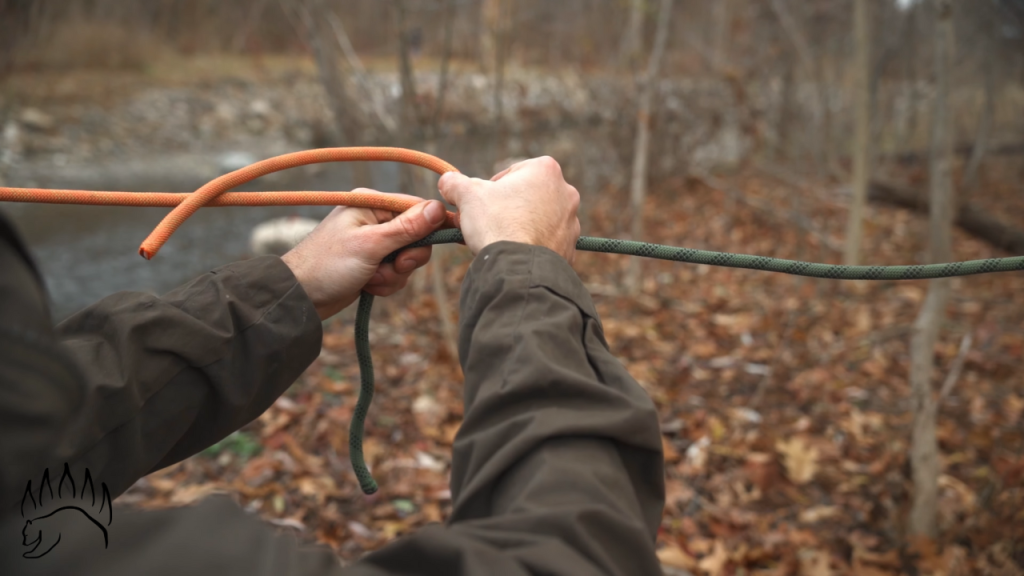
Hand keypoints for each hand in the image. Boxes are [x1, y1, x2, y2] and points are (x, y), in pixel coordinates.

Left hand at [281, 191, 446, 319]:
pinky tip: (368, 286)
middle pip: (416, 236)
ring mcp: (373, 242)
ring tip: (371, 279)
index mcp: (371, 204)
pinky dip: (386, 283)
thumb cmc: (327, 265)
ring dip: (394, 275)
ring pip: (407, 259)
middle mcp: (373, 219)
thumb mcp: (370, 245)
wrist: (300, 297)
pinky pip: (395, 273)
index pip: (417, 208)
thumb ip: (406, 228)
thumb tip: (439, 207)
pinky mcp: (371, 263)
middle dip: (406, 258)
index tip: (430, 245)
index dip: (430, 227)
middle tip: (394, 266)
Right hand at [437, 156, 579, 262]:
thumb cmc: (497, 224)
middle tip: (486, 224)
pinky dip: (531, 247)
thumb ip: (455, 183)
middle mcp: (566, 192)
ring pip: (536, 220)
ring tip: (499, 241)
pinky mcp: (570, 247)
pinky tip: (514, 255)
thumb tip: (447, 181)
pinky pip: (545, 243)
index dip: (489, 190)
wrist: (518, 268)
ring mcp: (571, 222)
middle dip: (505, 209)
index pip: (509, 174)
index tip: (478, 206)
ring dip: (519, 227)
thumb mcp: (467, 195)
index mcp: (545, 170)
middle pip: (525, 197)